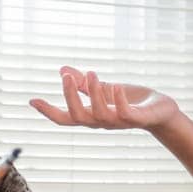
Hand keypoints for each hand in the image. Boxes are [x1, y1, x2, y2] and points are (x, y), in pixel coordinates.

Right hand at [29, 65, 180, 132]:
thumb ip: (83, 84)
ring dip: (93, 94)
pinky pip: (124, 113)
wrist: (160, 110)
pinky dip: (117, 100)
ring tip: (91, 73)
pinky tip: (113, 85)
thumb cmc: (131, 101)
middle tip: (66, 77)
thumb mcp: (104, 89)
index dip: (48, 111)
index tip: (32, 100)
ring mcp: (119, 122)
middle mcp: (102, 122)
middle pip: (78, 117)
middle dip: (70, 97)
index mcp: (91, 115)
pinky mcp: (136, 118)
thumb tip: (62, 70)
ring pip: (99, 115)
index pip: (65, 118)